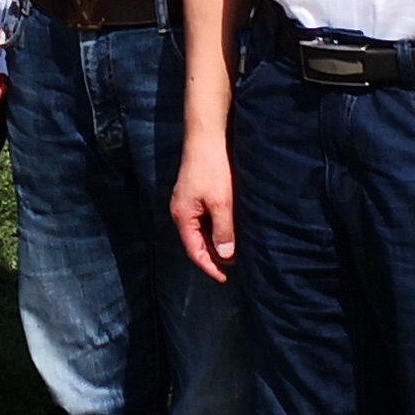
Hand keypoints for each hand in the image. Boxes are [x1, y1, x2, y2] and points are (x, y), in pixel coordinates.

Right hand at [171, 128, 237, 284]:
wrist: (206, 136)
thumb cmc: (212, 167)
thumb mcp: (221, 202)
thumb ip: (223, 230)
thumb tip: (225, 254)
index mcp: (182, 216)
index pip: (194, 250)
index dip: (210, 266)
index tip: (225, 277)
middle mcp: (181, 211)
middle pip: (195, 242)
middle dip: (213, 256)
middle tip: (233, 267)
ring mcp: (186, 202)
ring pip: (200, 231)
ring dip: (215, 242)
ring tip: (233, 251)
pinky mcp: (194, 194)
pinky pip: (203, 219)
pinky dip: (215, 228)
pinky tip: (228, 229)